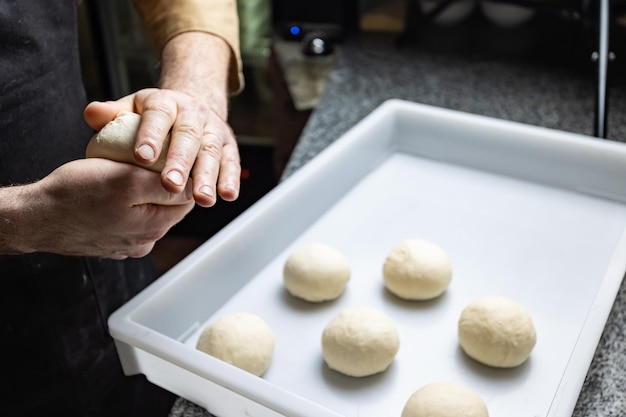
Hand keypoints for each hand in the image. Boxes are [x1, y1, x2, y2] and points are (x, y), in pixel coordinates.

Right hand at [19, 158, 194, 258]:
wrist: (35, 218)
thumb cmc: (75, 195)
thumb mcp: (126, 180)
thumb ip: (164, 185)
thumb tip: (192, 186)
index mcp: (154, 227)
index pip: (186, 198)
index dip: (180, 175)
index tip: (169, 158)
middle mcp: (145, 241)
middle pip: (168, 207)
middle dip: (161, 185)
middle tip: (146, 164)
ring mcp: (127, 245)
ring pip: (148, 212)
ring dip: (143, 195)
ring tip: (127, 176)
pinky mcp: (110, 243)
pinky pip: (128, 220)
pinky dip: (125, 206)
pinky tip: (111, 194)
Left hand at [84, 88, 240, 207]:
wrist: (191, 108)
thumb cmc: (154, 117)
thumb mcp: (131, 109)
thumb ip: (112, 114)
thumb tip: (92, 113)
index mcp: (166, 102)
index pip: (158, 115)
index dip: (152, 135)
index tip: (142, 157)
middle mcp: (194, 113)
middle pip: (188, 136)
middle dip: (180, 161)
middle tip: (170, 184)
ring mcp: (214, 130)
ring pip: (211, 152)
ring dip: (208, 176)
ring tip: (202, 199)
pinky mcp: (229, 146)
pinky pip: (231, 163)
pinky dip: (230, 180)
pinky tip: (227, 196)